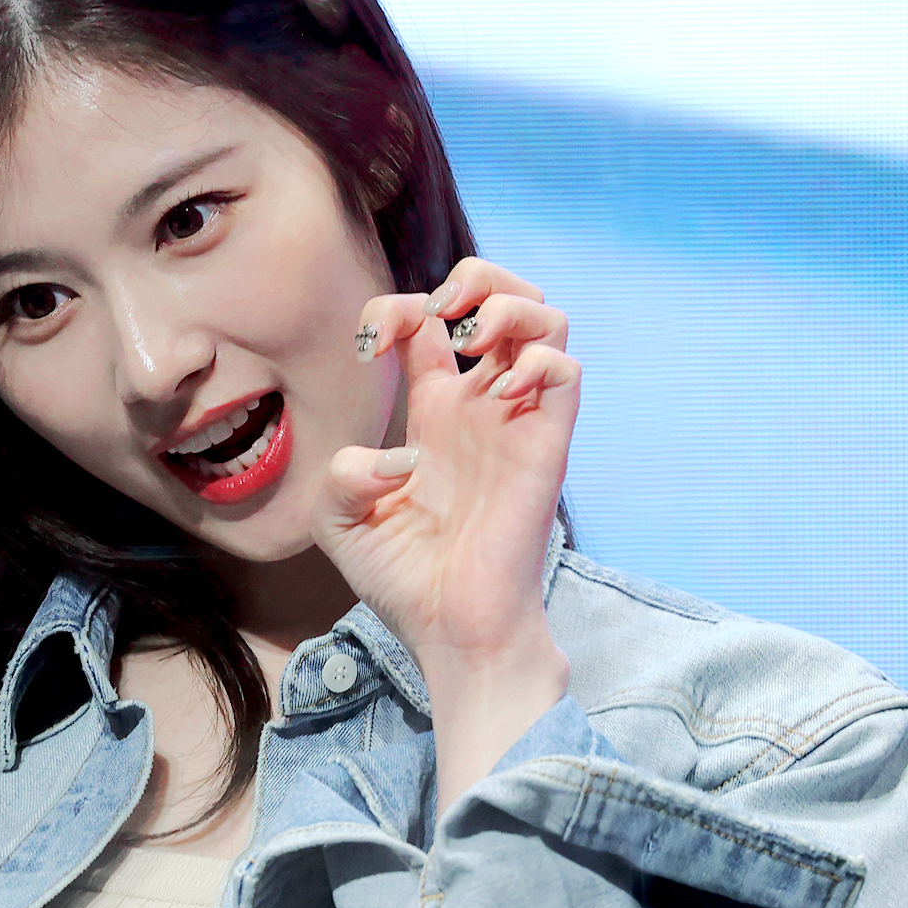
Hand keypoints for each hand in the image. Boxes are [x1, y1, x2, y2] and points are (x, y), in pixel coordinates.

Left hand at [316, 258, 578, 803]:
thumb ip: (341, 475)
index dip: (398, 308)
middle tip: (440, 310)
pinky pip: (567, 373)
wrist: (452, 631)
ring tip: (472, 336)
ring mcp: (518, 422)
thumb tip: (394, 455)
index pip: (429, 324)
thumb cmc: (403, 582)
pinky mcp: (546, 447)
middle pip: (501, 299)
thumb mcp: (340, 522)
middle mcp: (481, 407)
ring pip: (547, 321)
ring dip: (510, 304)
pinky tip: (497, 391)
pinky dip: (537, 360)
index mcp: (434, 414)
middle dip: (474, 276)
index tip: (370, 342)